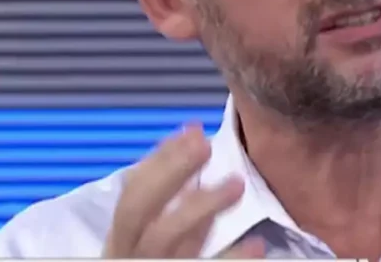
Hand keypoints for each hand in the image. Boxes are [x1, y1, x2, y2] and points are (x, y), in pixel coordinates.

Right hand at [103, 124, 264, 258]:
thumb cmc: (154, 253)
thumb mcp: (153, 225)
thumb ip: (167, 186)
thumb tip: (192, 133)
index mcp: (124, 234)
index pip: (132, 192)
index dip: (160, 160)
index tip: (193, 130)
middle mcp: (132, 251)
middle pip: (138, 210)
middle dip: (170, 172)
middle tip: (204, 146)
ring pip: (168, 237)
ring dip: (202, 206)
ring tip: (236, 184)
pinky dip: (232, 257)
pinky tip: (256, 243)